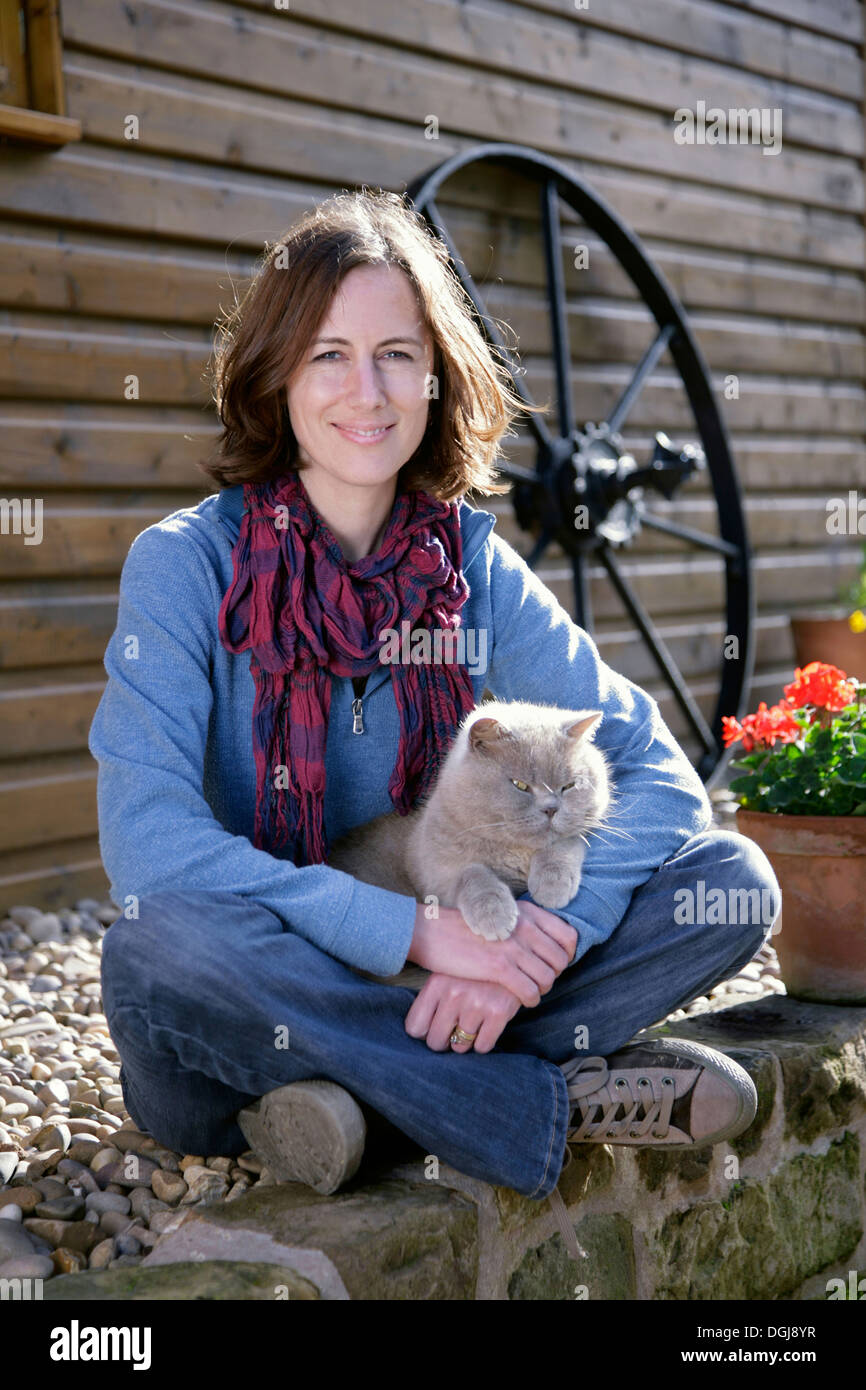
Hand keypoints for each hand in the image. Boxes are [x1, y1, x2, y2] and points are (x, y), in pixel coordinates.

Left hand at [404, 973, 522, 1052]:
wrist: (512, 957)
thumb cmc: (474, 972)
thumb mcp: (448, 975)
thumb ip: (432, 1000)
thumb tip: (420, 1034)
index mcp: (436, 984)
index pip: (415, 1028)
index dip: (425, 1033)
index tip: (434, 1028)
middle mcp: (453, 994)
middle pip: (436, 1042)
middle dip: (445, 1041)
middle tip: (454, 1031)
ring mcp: (476, 1004)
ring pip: (460, 1046)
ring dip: (466, 1041)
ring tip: (473, 1024)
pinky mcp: (498, 1012)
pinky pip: (483, 1046)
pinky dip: (484, 1042)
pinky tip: (487, 1026)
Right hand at [407, 900, 578, 1008]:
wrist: (432, 931)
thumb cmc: (463, 927)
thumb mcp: (499, 915)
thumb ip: (522, 925)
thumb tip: (542, 944)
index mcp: (526, 912)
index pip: (568, 935)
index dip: (567, 954)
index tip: (554, 963)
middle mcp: (524, 926)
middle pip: (561, 960)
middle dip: (553, 974)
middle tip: (539, 980)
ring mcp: (513, 946)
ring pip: (548, 978)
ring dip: (542, 989)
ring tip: (530, 991)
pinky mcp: (499, 967)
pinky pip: (530, 991)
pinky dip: (530, 999)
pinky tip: (522, 1000)